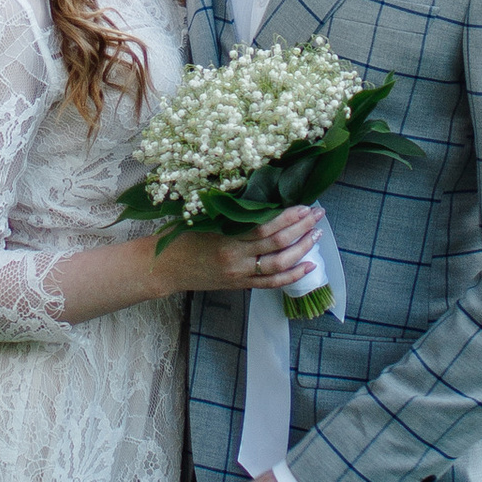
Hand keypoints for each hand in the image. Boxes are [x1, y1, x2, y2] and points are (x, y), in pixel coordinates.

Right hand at [169, 207, 323, 298]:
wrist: (163, 268)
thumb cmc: (179, 237)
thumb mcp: (202, 217)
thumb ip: (229, 211)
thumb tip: (259, 196)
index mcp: (225, 236)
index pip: (265, 226)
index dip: (289, 216)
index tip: (304, 205)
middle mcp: (235, 257)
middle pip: (277, 243)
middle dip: (302, 228)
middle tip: (319, 215)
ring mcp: (239, 273)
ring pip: (279, 264)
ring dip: (302, 249)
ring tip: (317, 236)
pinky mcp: (239, 285)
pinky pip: (271, 283)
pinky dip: (292, 276)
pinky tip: (308, 266)